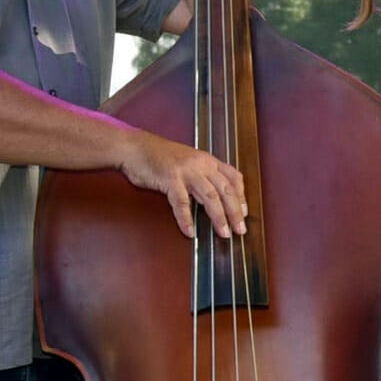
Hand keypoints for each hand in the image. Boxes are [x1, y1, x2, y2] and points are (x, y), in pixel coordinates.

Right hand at [119, 130, 248, 238]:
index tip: (244, 213)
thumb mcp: (188, 162)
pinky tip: (190, 231)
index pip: (233, 177)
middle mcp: (201, 164)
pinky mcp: (170, 178)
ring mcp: (186, 171)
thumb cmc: (159, 157)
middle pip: (226, 189)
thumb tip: (214, 198)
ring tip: (224, 233)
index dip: (241, 196)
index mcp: (207, 160)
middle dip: (235, 212)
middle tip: (240, 230)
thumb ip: (202, 176)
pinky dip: (186, 219)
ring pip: (210, 196)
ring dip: (218, 217)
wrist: (135, 147)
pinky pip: (182, 202)